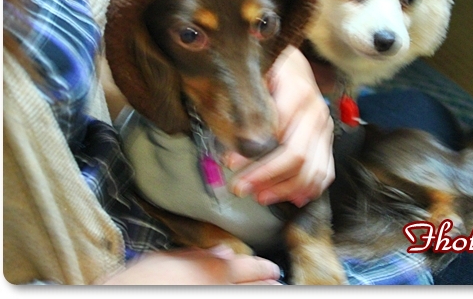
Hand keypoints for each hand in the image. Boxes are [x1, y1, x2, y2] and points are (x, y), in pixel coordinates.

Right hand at [101, 245, 280, 284]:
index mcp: (210, 270)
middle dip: (269, 285)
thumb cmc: (138, 283)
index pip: (247, 267)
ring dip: (262, 293)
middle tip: (277, 283)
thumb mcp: (165, 259)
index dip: (263, 269)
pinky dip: (245, 297)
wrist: (123, 295)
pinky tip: (249, 296)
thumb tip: (222, 251)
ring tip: (274, 291)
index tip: (272, 270)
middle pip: (255, 287)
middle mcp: (219, 289)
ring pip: (249, 298)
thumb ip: (197, 255)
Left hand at [226, 46, 334, 207]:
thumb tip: (240, 138)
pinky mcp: (327, 140)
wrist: (296, 63)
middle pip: (296, 155)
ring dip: (284, 188)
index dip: (252, 152)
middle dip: (265, 176)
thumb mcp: (256, 71)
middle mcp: (316, 111)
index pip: (277, 130)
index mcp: (298, 92)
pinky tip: (290, 198)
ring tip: (259, 196)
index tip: (229, 162)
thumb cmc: (271, 68)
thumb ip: (248, 99)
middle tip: (239, 187)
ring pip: (313, 169)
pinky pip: (325, 171)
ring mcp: (325, 127)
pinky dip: (309, 189)